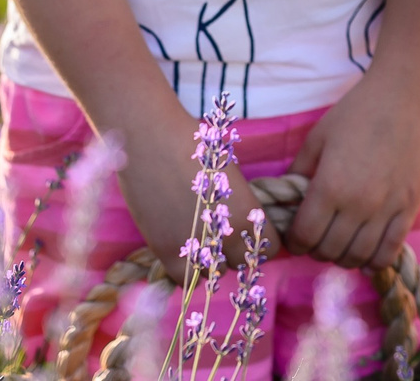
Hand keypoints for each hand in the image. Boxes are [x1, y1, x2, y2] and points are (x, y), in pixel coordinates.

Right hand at [119, 125, 260, 275]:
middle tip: (219, 235)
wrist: (151, 139)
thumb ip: (239, 203)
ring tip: (199, 240)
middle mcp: (227, 234)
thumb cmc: (192, 144)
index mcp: (248, 212)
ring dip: (209, 261)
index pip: (268, 247)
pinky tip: (181, 248)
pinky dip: (185, 270)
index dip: (257, 241)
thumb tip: (240, 222)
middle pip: (240, 262)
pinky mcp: (166, 251)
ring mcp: (197, 246)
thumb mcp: (228, 172)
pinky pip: (185, 279)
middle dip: (233, 252)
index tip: (247, 233)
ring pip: (213, 273)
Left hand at [287, 62, 419, 268]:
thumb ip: (299, 172)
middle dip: (316, 249)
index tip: (295, 237)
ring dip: (342, 257)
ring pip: (357, 257)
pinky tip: (365, 256)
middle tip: (316, 238)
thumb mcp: (318, 137)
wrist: (406, 94)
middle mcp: (358, 204)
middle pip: (329, 251)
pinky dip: (374, 261)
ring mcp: (387, 208)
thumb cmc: (357, 111)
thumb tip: (286, 200)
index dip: (294, 242)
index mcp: (330, 186)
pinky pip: (390, 251)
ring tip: (339, 245)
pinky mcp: (410, 207)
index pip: (304, 236)